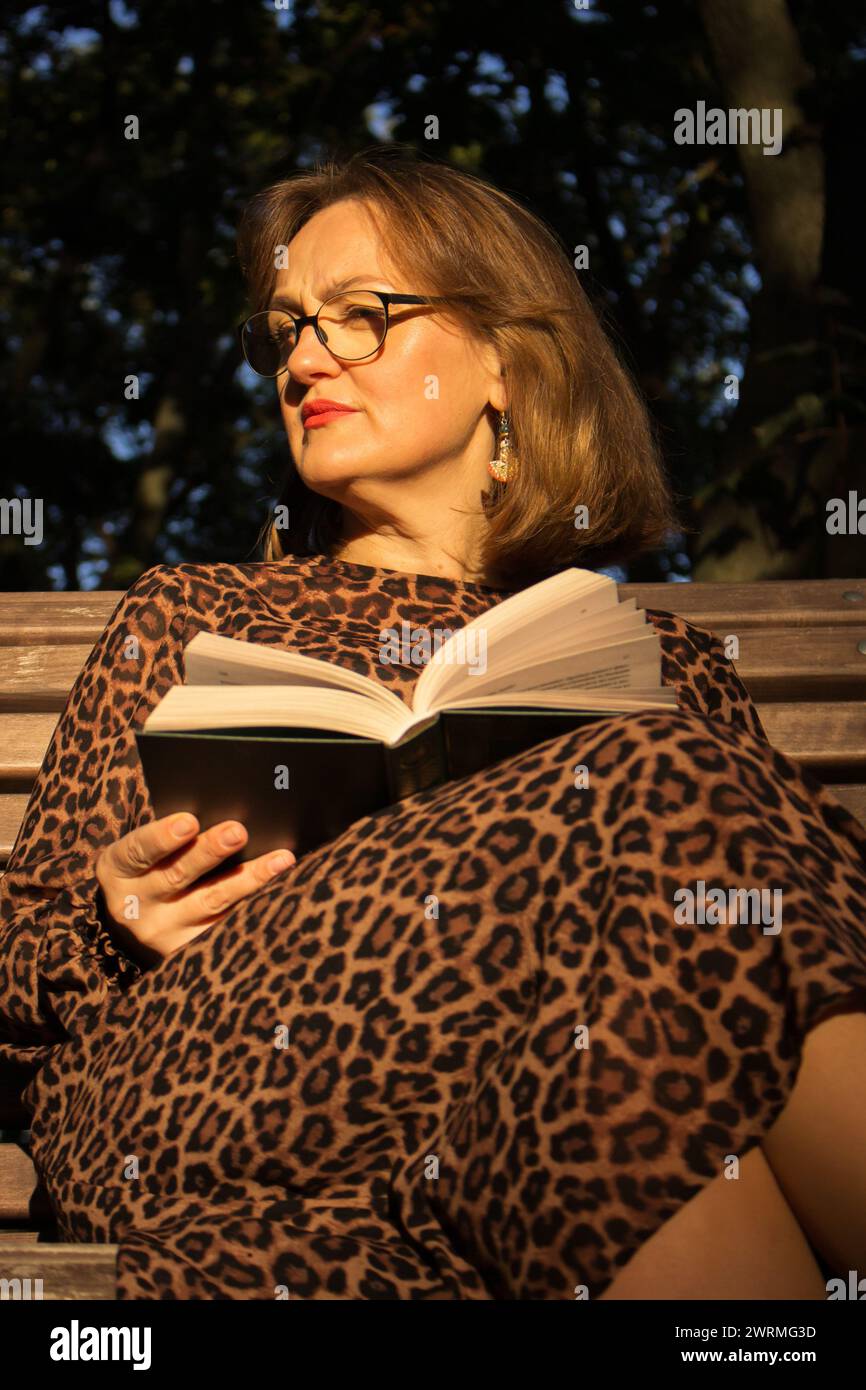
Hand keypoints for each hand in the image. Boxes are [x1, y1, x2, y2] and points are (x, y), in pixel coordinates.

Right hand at [94, 813, 294, 967]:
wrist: (129, 923)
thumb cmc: (144, 868)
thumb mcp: (137, 851)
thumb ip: (168, 834)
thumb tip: (223, 806)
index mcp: (117, 870)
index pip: (138, 851)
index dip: (163, 836)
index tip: (190, 821)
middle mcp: (135, 905)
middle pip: (176, 875)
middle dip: (209, 851)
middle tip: (238, 831)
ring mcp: (162, 932)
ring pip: (210, 902)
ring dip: (247, 879)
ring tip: (278, 860)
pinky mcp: (186, 951)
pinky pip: (225, 927)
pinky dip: (254, 907)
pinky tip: (280, 890)